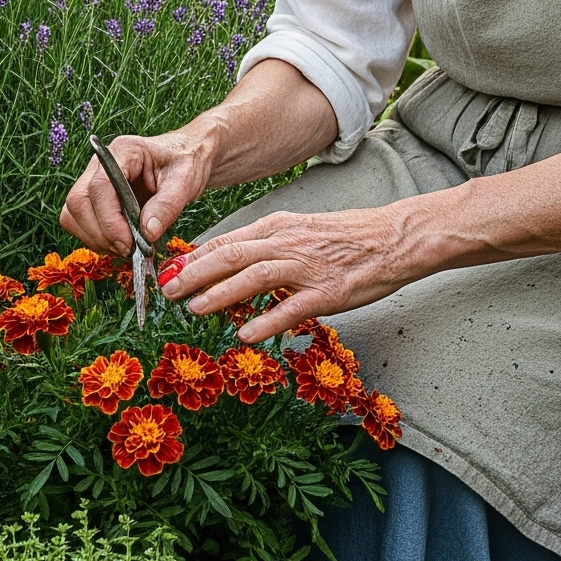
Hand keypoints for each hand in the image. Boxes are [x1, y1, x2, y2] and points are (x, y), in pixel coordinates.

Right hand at [59, 126, 217, 256]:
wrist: (188, 157)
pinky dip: (97, 239)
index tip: (128, 243)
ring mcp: (94, 181)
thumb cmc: (186, 162)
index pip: (99, 186)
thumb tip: (147, 233)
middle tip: (128, 250)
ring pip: (73, 215)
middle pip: (78, 202)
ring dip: (96, 239)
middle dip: (100, 233)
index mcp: (123, 151)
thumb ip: (167, 205)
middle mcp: (100, 164)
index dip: (109, 220)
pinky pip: (80, 223)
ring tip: (127, 247)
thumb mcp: (185, 181)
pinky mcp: (95, 199)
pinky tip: (122, 242)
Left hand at [158, 205, 421, 342]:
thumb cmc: (345, 238)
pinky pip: (293, 307)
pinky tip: (246, 334)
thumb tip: (229, 265)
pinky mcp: (328, 292)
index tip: (168, 271)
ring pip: (255, 277)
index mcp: (278, 227)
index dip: (194, 258)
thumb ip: (265, 246)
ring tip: (195, 308)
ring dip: (221, 293)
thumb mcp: (299, 230)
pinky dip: (267, 320)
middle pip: (232, 255)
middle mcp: (287, 243)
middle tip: (167, 291)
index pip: (227, 240)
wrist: (392, 238)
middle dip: (195, 274)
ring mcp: (308, 268)